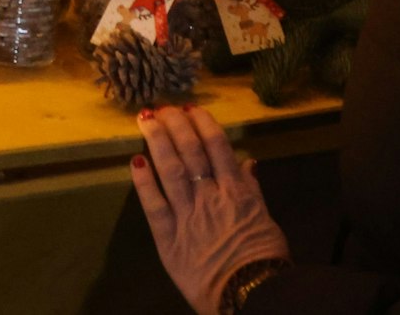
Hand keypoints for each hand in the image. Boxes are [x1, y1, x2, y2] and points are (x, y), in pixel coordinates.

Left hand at [131, 105, 291, 314]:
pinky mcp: (168, 238)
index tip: (191, 108)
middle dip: (175, 125)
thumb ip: (252, 190)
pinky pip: (153, 205)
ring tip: (146, 119)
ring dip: (157, 141)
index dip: (202, 123)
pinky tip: (134, 160)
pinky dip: (143, 182)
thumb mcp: (265, 219)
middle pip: (190, 151)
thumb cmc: (264, 260)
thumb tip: (248, 161)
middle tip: (162, 106)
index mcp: (237, 191)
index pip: (217, 146)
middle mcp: (210, 196)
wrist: (249, 293)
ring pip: (170, 169)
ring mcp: (187, 215)